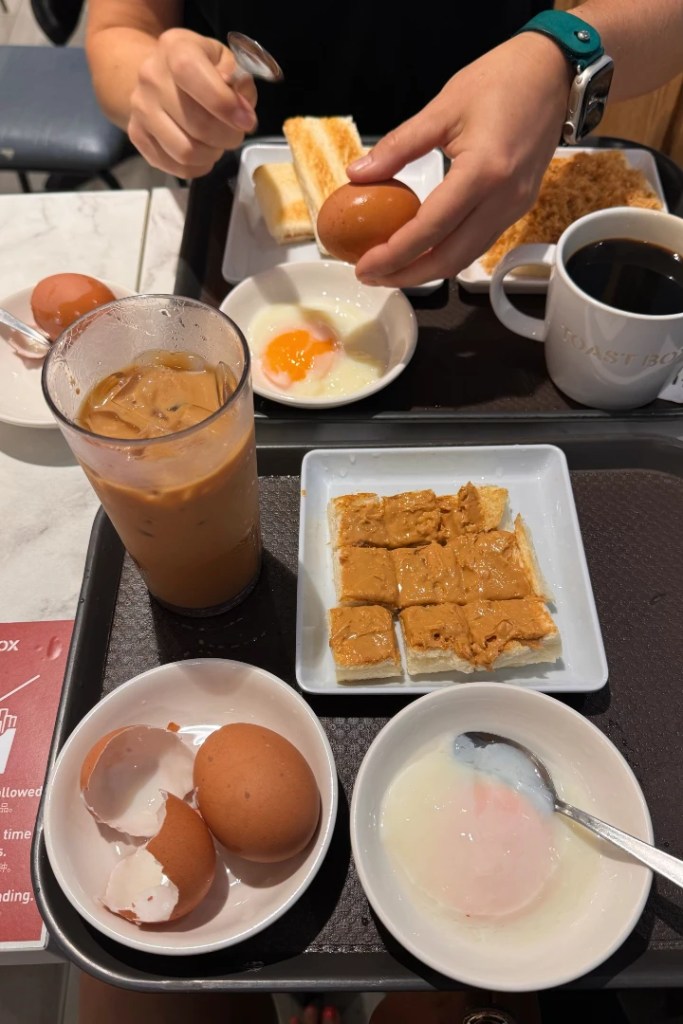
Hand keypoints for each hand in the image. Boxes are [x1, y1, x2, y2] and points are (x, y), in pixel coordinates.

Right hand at [128, 28, 257, 178]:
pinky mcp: (137, 135)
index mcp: (174, 47)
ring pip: (185, 151)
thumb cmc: (203, 68)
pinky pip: (174, 166)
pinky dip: (197, 167)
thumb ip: (239, 82)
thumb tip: (240, 109)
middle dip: (227, 137)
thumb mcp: (226, 61)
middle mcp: (150, 76)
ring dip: (212, 155)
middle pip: (196, 124)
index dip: (223, 102)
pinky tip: (204, 154)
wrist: (163, 77)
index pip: (190, 72)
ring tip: (218, 144)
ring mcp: (140, 108)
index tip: (246, 121)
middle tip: (236, 134)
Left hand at [348, 33, 570, 286]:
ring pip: (466, 257)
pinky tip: (423, 248)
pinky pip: (479, 242)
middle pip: (449, 259)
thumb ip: (398, 146)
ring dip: (427, 270)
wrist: (554, 72)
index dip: (394, 254)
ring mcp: (515, 207)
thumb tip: (357, 175)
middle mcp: (503, 199)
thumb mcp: (442, 108)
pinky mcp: (519, 207)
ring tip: (392, 267)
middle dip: (408, 275)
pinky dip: (448, 253)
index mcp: (483, 172)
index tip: (364, 266)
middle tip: (372, 276)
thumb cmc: (501, 79)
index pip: (430, 229)